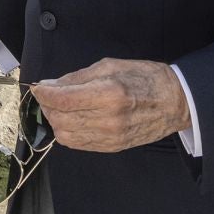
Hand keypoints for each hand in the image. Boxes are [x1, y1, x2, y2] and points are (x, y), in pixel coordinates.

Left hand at [28, 59, 191, 152]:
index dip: (43, 93)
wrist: (175, 103)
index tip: (37, 87)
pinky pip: (78, 144)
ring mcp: (110, 137)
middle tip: (47, 94)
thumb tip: (51, 85)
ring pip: (65, 135)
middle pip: (60, 118)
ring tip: (57, 107)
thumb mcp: (111, 66)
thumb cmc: (145, 78)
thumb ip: (78, 77)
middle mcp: (108, 119)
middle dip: (46, 106)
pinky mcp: (112, 147)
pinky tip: (70, 119)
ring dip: (55, 120)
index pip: (62, 99)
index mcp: (109, 94)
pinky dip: (67, 132)